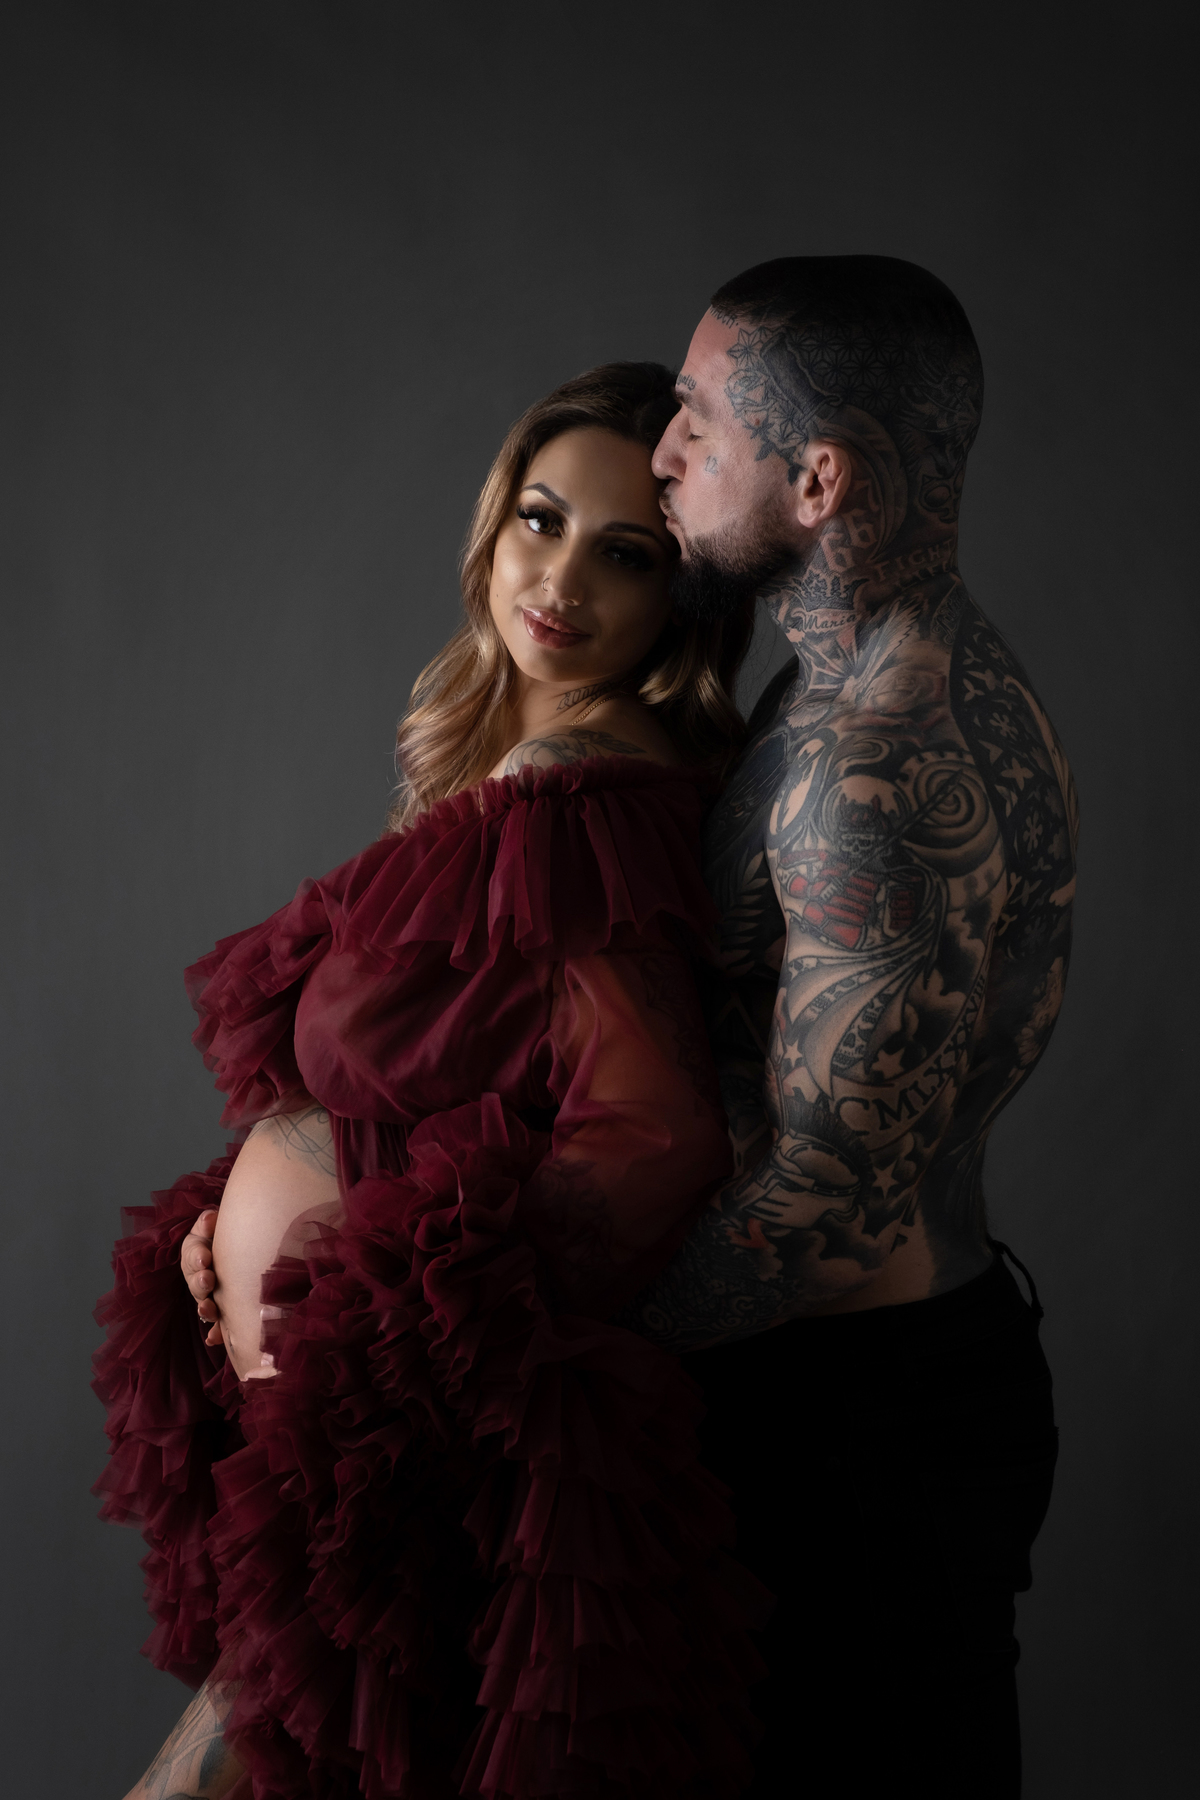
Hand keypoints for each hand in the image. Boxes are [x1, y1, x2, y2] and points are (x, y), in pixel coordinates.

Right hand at [183, 1208, 222, 1346]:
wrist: (247, 1247)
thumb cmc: (229, 1235)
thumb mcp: (217, 1226)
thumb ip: (210, 1223)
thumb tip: (210, 1218)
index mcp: (198, 1254)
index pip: (192, 1255)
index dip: (197, 1257)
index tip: (205, 1258)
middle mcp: (201, 1276)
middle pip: (195, 1282)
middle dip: (200, 1282)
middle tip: (207, 1280)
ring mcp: (211, 1295)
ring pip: (204, 1303)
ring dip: (205, 1307)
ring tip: (208, 1308)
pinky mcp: (223, 1312)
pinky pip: (217, 1324)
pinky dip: (216, 1332)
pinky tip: (214, 1338)